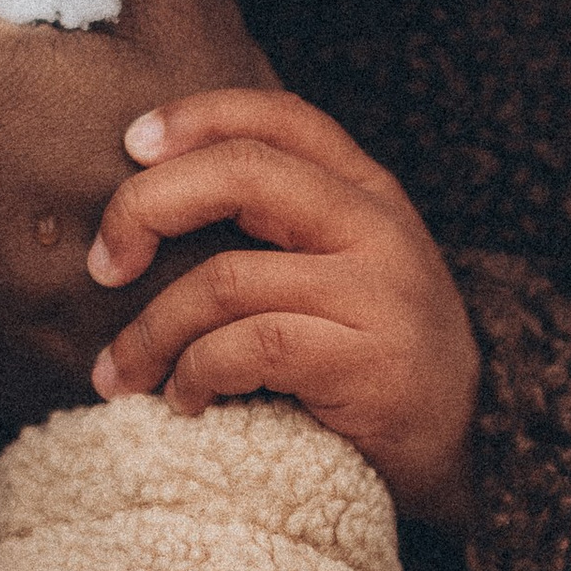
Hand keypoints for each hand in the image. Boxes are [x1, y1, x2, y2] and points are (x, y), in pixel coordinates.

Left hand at [86, 88, 477, 525]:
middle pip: (242, 173)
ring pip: (226, 280)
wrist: (469, 454)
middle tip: (102, 265)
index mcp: (366, 191)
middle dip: (147, 208)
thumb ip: (279, 230)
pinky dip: (196, 375)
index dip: (197, 116)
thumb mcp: (342, 272)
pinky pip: (250, 348)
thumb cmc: (373, 361)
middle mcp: (377, 227)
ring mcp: (377, 294)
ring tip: (122, 373)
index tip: (130, 145)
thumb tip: (143, 210)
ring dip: (151, 331)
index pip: (278, 117)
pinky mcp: (367, 363)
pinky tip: (185, 402)